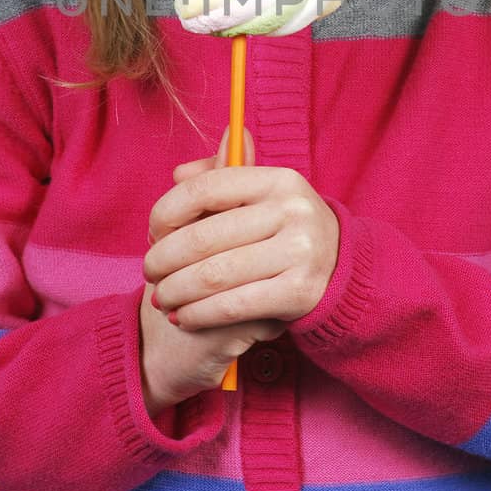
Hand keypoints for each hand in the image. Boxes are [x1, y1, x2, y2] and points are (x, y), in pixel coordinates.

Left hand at [138, 127, 290, 414]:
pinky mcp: (300, 292)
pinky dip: (199, 313)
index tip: (152, 234)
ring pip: (215, 275)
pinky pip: (234, 305)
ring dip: (176, 291)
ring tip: (160, 299)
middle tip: (149, 272)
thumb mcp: (262, 195)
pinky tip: (184, 317)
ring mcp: (300, 251)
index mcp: (278, 179)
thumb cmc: (284, 229)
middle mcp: (292, 210)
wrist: (340, 269)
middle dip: (164, 259)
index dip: (167, 213)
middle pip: (204, 237)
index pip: (205, 189)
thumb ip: (219, 178)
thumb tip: (179, 173)